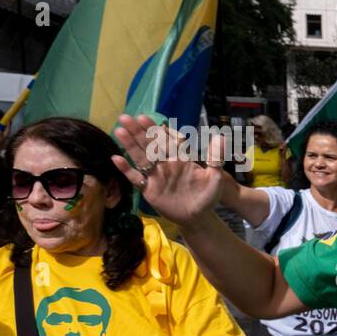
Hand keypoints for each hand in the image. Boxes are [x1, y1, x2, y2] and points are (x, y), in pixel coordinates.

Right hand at [111, 114, 225, 225]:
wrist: (198, 217)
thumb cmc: (207, 197)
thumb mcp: (215, 178)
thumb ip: (216, 158)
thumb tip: (220, 137)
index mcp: (180, 158)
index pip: (166, 140)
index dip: (155, 129)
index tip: (145, 117)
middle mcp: (165, 164)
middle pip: (149, 145)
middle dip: (137, 131)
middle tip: (125, 117)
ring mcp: (155, 175)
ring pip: (140, 157)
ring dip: (129, 145)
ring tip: (119, 131)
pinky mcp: (148, 189)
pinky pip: (135, 178)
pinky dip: (126, 169)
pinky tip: (116, 158)